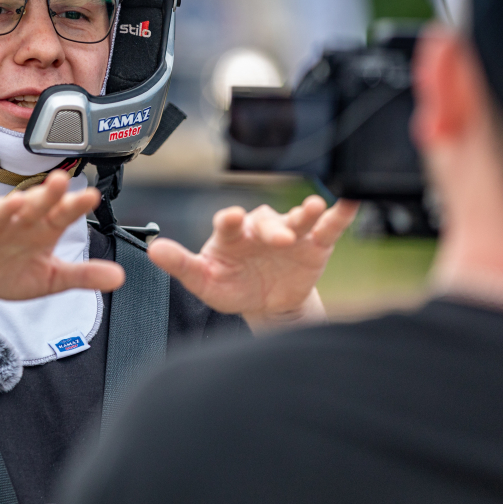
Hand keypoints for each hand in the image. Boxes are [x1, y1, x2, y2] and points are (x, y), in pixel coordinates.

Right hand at [0, 170, 124, 308]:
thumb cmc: (3, 270)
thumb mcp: (48, 278)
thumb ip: (82, 276)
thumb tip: (120, 277)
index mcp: (41, 229)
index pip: (62, 214)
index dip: (76, 206)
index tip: (92, 197)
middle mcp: (18, 221)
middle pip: (34, 205)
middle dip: (46, 194)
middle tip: (61, 182)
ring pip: (1, 212)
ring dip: (9, 206)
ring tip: (20, 201)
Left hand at [148, 196, 357, 330]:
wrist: (267, 303)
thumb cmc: (232, 286)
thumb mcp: (204, 281)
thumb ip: (181, 265)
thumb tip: (153, 250)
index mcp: (232, 235)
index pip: (229, 223)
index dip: (231, 220)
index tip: (233, 217)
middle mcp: (260, 228)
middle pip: (266, 221)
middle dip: (272, 228)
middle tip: (277, 239)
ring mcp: (289, 233)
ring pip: (297, 218)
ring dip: (305, 213)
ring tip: (314, 207)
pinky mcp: (315, 243)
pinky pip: (329, 225)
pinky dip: (340, 212)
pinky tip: (350, 200)